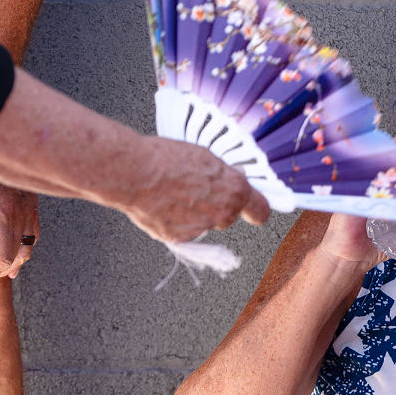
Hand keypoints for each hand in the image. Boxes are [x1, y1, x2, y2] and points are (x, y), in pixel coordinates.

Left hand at [0, 161, 38, 287]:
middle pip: (15, 255)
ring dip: (8, 262)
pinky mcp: (30, 200)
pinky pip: (32, 232)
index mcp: (3, 209)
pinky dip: (21, 248)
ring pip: (27, 246)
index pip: (1, 256)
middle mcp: (22, 209)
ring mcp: (29, 204)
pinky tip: (10, 254)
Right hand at [121, 137, 270, 242]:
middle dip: (218, 205)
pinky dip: (176, 220)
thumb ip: (224, 174)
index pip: (261, 210)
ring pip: (204, 222)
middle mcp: (222, 213)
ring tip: (174, 192)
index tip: (255, 210)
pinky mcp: (179, 238)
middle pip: (228, 215)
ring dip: (195, 212)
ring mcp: (201, 228)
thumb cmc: (167, 159)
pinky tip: (164, 203)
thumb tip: (231, 177)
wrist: (134, 173)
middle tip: (198, 189)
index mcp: (235, 191)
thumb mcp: (206, 157)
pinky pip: (184, 229)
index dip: (257, 209)